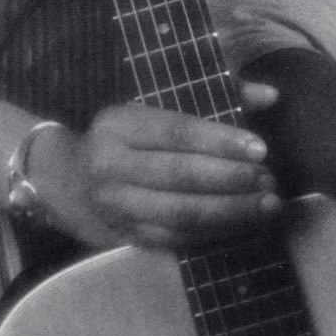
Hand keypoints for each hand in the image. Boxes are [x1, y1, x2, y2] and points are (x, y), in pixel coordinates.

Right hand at [33, 81, 281, 248]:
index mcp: (120, 125)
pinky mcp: (123, 237)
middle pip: (180, 176)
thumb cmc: (127, 135)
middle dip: (231, 180)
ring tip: (266, 205)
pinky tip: (242, 224)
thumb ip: (218, 98)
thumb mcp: (158, 106)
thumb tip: (270, 96)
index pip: (178, 132)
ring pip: (179, 214)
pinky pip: (174, 239)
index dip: (221, 141)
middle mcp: (111, 166)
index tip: (260, 149)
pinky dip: (212, 233)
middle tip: (270, 180)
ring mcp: (115, 207)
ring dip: (229, 212)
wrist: (66, 179)